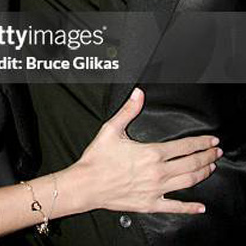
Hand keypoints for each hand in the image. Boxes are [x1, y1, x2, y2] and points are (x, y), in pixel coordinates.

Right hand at [69, 88, 219, 213]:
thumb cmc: (97, 158)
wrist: (87, 184)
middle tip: (216, 153)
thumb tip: (138, 94)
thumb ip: (127, 111)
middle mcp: (158, 172)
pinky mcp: (151, 204)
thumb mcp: (110, 130)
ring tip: (211, 168)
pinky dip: (190, 207)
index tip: (211, 140)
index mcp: (151, 153)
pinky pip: (175, 207)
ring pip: (188, 181)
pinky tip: (200, 206)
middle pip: (191, 164)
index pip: (184, 147)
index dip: (201, 143)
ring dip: (203, 174)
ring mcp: (157, 189)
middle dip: (207, 157)